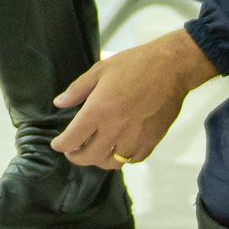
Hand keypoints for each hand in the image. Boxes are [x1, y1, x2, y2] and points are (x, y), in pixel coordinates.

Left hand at [50, 28, 217, 167]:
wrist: (171, 68)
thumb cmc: (134, 65)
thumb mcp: (100, 70)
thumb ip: (77, 89)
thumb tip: (59, 103)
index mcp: (98, 111)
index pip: (72, 139)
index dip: (61, 145)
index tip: (57, 144)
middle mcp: (115, 129)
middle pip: (90, 157)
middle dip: (76, 157)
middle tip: (72, 152)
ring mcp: (135, 138)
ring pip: (112, 163)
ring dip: (99, 160)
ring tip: (95, 152)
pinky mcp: (152, 141)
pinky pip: (134, 160)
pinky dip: (123, 159)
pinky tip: (118, 150)